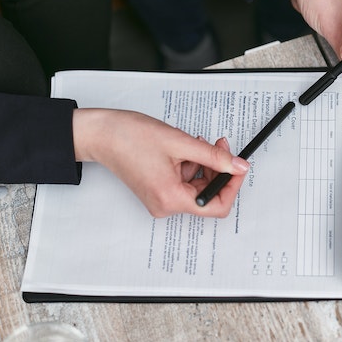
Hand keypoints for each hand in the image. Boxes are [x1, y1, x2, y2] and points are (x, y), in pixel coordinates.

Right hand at [72, 108, 249, 217]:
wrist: (102, 135)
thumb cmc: (130, 137)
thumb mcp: (181, 143)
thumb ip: (214, 156)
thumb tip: (238, 166)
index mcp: (171, 199)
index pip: (216, 206)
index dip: (231, 185)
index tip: (238, 166)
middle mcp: (165, 206)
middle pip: (207, 194)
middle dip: (216, 169)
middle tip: (219, 144)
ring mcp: (161, 200)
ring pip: (197, 186)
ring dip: (202, 164)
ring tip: (193, 143)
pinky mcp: (157, 192)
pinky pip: (184, 182)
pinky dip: (190, 165)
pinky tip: (183, 149)